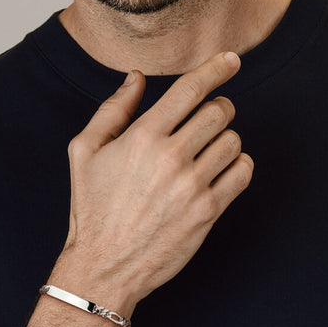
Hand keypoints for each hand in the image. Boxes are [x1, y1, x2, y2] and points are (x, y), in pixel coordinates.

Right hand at [60, 52, 253, 309]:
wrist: (105, 266)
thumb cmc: (92, 209)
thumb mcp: (84, 152)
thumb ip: (112, 110)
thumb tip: (136, 78)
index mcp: (142, 136)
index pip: (191, 89)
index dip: (217, 68)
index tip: (232, 60)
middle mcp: (171, 157)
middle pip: (219, 111)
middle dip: (219, 107)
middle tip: (210, 117)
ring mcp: (192, 185)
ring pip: (233, 141)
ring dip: (225, 139)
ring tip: (207, 151)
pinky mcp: (208, 211)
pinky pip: (243, 172)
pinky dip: (239, 165)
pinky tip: (221, 170)